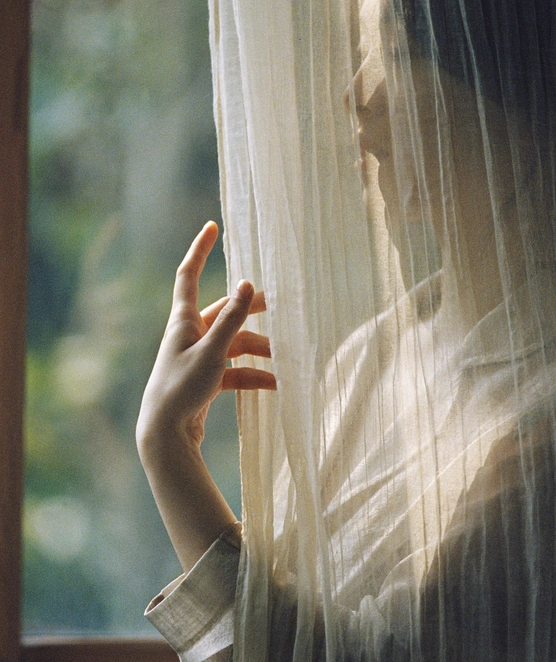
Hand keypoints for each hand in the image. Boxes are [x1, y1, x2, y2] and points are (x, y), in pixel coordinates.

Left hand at [138, 220, 275, 452]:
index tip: (211, 227)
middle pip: (225, 313)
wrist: (165, 435)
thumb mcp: (212, 352)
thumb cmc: (182, 389)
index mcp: (183, 321)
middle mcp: (189, 335)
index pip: (188, 275)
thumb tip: (247, 284)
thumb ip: (232, 319)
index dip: (200, 249)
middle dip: (252, 311)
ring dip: (258, 351)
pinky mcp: (206, 380)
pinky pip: (235, 370)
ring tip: (283, 359)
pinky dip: (254, 376)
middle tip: (281, 305)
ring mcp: (199, 357)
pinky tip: (275, 386)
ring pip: (235, 344)